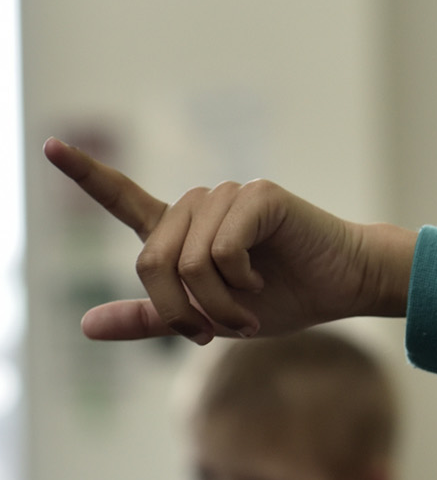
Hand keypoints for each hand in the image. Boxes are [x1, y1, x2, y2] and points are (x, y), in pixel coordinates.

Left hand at [43, 138, 415, 342]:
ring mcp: (226, 198)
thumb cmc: (287, 299)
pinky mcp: (257, 196)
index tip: (49, 146)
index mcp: (184, 232)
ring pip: (188, 262)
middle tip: (215, 333)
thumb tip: (85, 327)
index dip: (87, 175)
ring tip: (249, 315)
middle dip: (181, 310)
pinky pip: (222, 249)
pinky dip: (239, 280)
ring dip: (218, 305)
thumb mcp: (209, 319)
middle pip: (152, 261)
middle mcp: (199, 207)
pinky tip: (261, 282)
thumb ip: (151, 319)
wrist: (344, 288)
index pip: (125, 200)